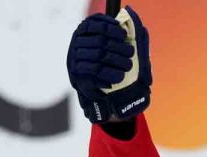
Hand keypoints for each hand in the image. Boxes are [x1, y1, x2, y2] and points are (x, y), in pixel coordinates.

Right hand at [67, 6, 151, 122]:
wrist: (105, 96)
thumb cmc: (114, 67)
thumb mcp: (122, 48)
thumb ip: (127, 31)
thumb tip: (130, 11)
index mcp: (85, 32)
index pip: (96, 24)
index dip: (111, 27)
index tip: (124, 35)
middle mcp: (77, 44)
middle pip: (100, 41)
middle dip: (119, 47)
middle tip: (131, 54)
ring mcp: (75, 60)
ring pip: (99, 56)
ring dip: (117, 61)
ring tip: (128, 66)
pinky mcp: (78, 76)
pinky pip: (96, 72)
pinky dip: (110, 75)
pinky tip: (119, 77)